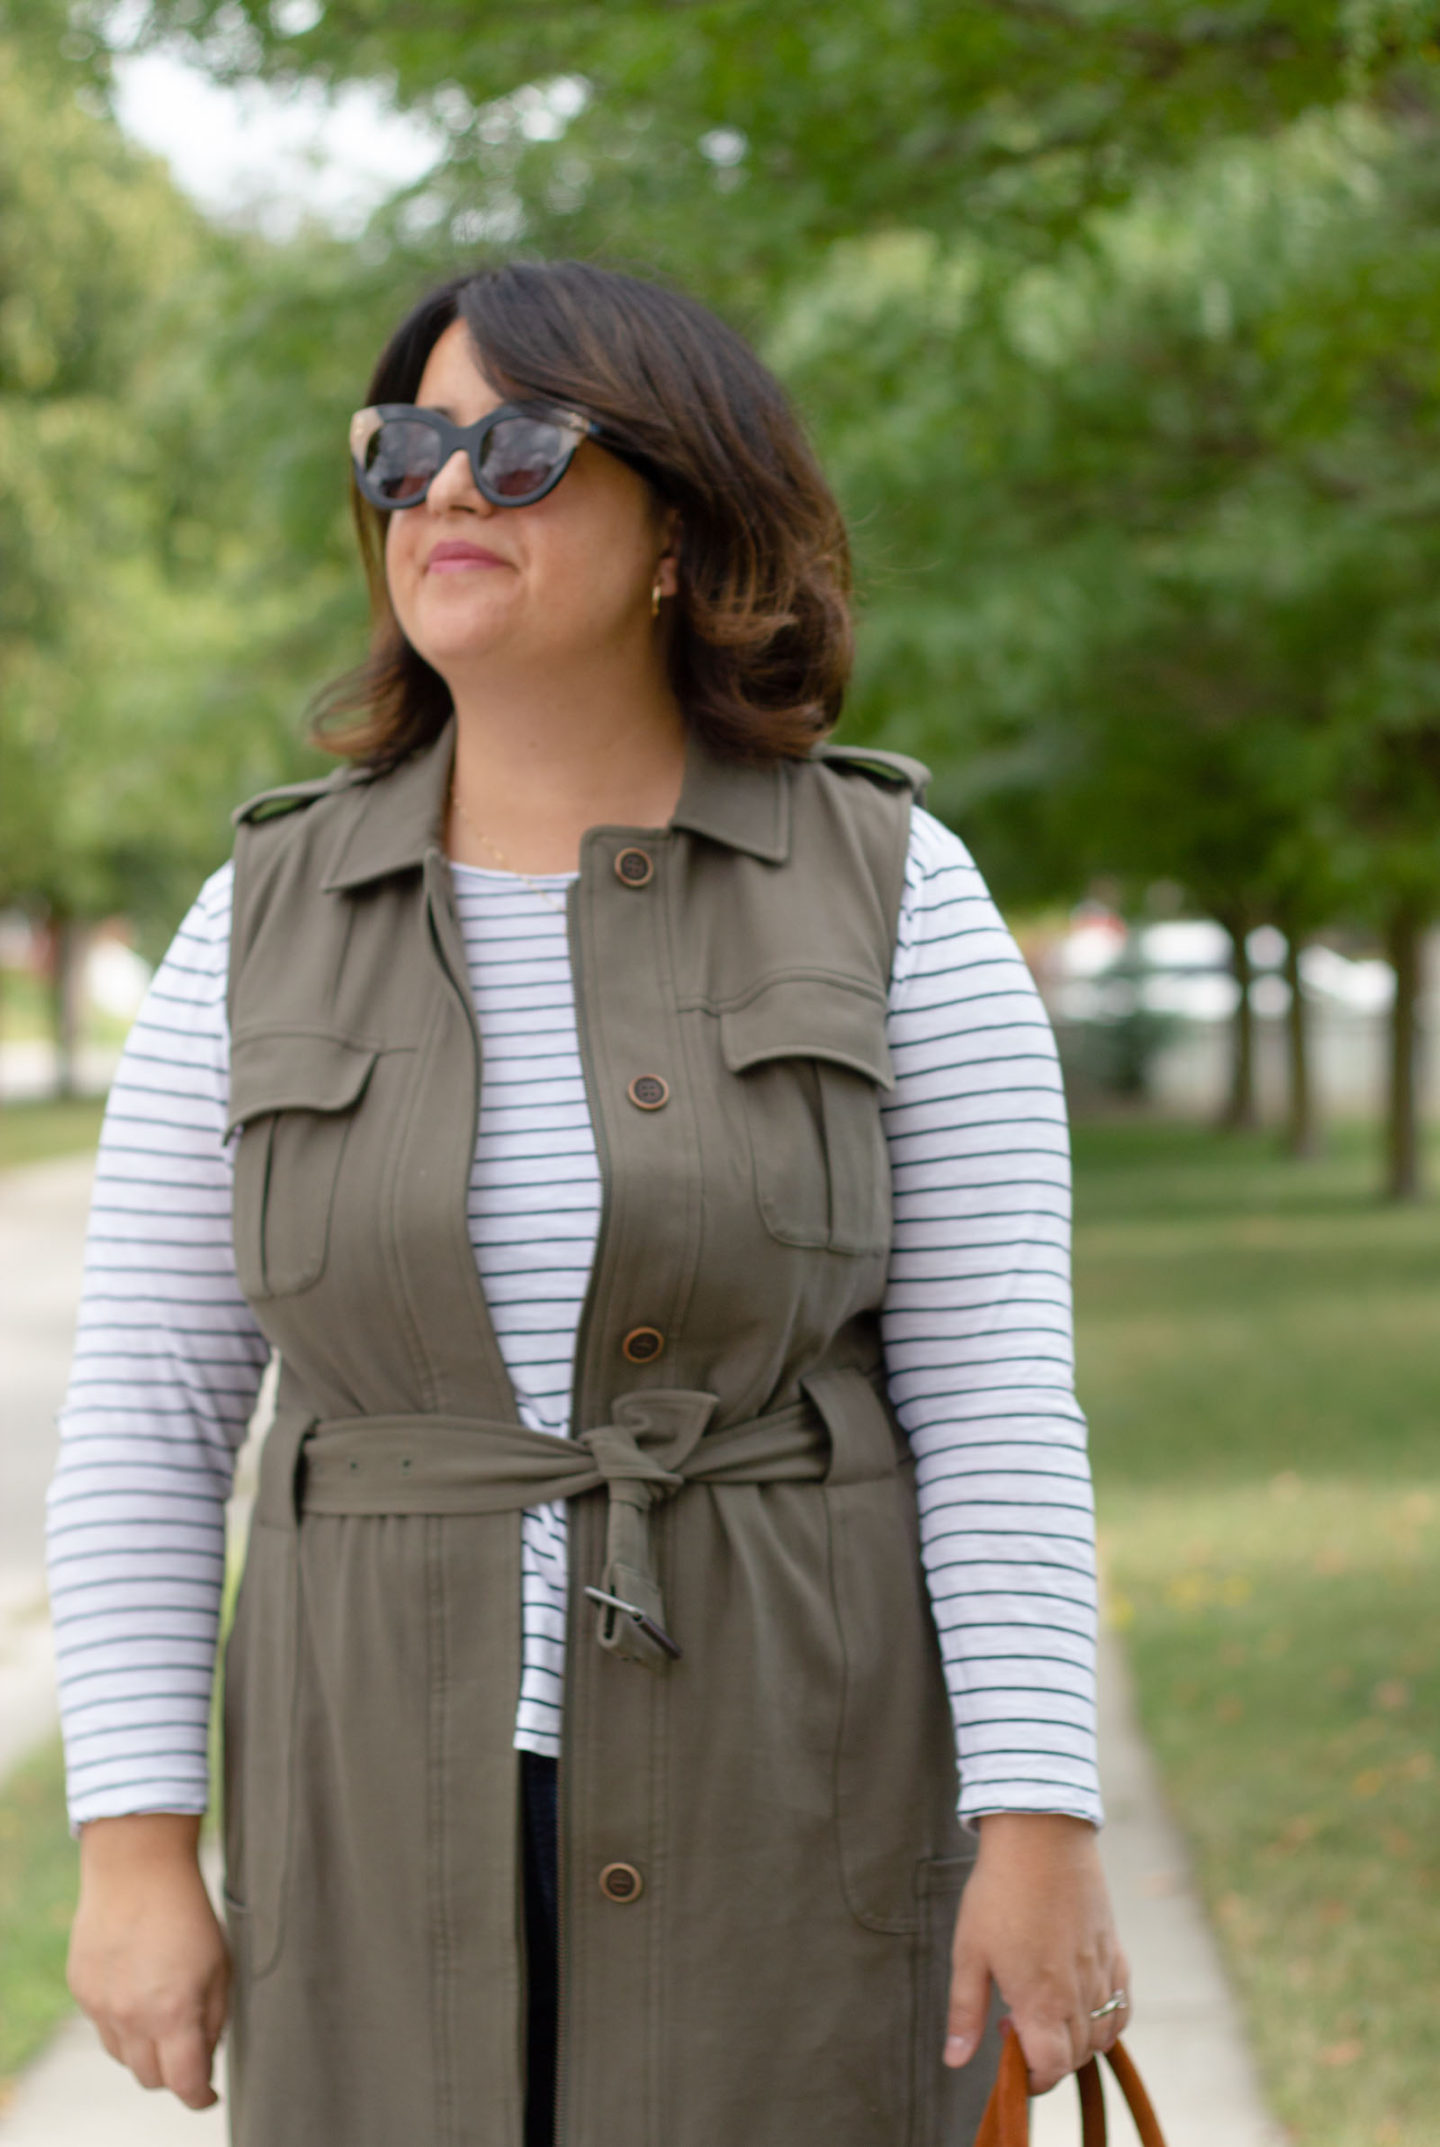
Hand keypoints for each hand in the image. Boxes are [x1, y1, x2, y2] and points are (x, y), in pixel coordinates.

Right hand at [68, 1814, 230, 2109]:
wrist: (137, 1867)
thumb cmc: (187, 1912)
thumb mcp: (219, 1965)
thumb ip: (214, 2018)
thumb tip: (205, 2056)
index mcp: (173, 2012)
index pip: (184, 2083)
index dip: (200, 2097)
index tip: (208, 2094)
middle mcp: (132, 2017)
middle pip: (150, 2078)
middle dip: (173, 2073)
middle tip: (189, 2049)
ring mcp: (101, 2006)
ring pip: (124, 2058)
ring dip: (146, 2051)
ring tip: (163, 2013)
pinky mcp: (81, 1991)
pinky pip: (103, 2027)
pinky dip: (123, 2023)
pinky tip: (138, 1989)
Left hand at [942, 1812, 1129, 2094]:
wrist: (1040, 1836)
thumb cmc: (999, 1892)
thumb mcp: (969, 1952)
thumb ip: (965, 2012)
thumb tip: (955, 2060)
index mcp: (1040, 2000)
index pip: (1050, 2067)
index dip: (1032, 2078)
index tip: (1012, 2061)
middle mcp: (1078, 1994)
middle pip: (1075, 2056)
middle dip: (1048, 2057)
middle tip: (1015, 2026)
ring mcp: (1101, 1972)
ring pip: (1101, 2034)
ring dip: (1076, 2040)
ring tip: (1045, 2011)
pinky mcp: (1115, 1951)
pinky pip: (1122, 2005)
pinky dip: (1107, 2018)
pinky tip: (1081, 2001)